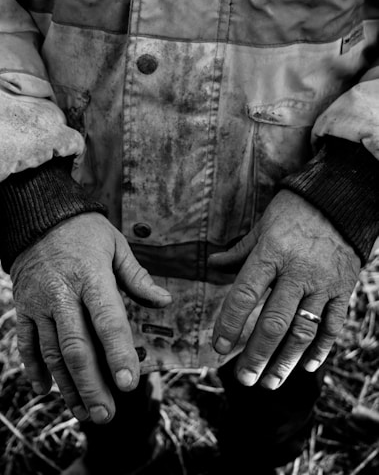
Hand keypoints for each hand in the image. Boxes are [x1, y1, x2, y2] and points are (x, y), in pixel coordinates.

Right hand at [11, 213, 171, 422]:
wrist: (38, 217)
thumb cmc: (84, 231)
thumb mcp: (116, 245)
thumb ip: (137, 277)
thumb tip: (164, 301)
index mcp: (90, 276)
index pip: (107, 320)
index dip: (118, 354)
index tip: (129, 384)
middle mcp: (62, 294)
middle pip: (76, 347)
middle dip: (92, 384)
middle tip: (107, 414)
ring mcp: (39, 304)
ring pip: (52, 352)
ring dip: (68, 385)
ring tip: (84, 412)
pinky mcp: (23, 308)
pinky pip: (26, 343)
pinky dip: (34, 368)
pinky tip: (45, 390)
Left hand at [210, 190, 359, 389]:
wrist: (340, 202)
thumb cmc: (293, 212)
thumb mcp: (261, 226)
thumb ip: (238, 252)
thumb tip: (212, 265)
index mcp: (271, 254)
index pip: (245, 295)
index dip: (230, 324)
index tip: (219, 347)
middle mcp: (297, 272)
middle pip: (274, 322)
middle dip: (257, 355)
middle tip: (243, 379)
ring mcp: (323, 283)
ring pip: (304, 331)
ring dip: (285, 361)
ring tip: (270, 383)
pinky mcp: (343, 289)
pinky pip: (333, 325)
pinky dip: (321, 348)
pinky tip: (307, 366)